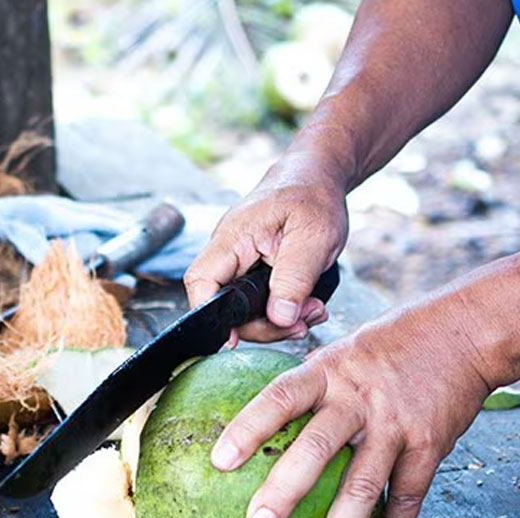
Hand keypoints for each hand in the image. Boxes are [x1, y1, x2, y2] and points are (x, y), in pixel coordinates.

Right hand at [185, 150, 349, 342]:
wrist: (319, 176)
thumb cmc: (314, 196)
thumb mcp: (314, 237)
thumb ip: (295, 278)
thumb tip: (279, 317)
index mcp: (232, 237)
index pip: (200, 282)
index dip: (210, 315)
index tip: (234, 339)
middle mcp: (229, 251)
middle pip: (224, 305)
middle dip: (264, 325)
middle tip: (302, 323)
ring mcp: (240, 262)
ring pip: (244, 309)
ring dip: (278, 320)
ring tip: (313, 311)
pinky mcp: (255, 270)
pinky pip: (259, 301)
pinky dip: (283, 310)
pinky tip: (307, 307)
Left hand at [209, 296, 494, 517]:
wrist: (466, 332)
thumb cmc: (395, 343)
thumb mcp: (345, 349)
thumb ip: (313, 384)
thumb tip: (266, 417)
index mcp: (330, 372)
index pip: (280, 398)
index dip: (249, 428)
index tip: (219, 460)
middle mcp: (359, 398)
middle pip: (317, 447)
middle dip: (286, 490)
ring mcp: (396, 423)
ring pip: (364, 483)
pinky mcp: (429, 444)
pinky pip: (409, 492)